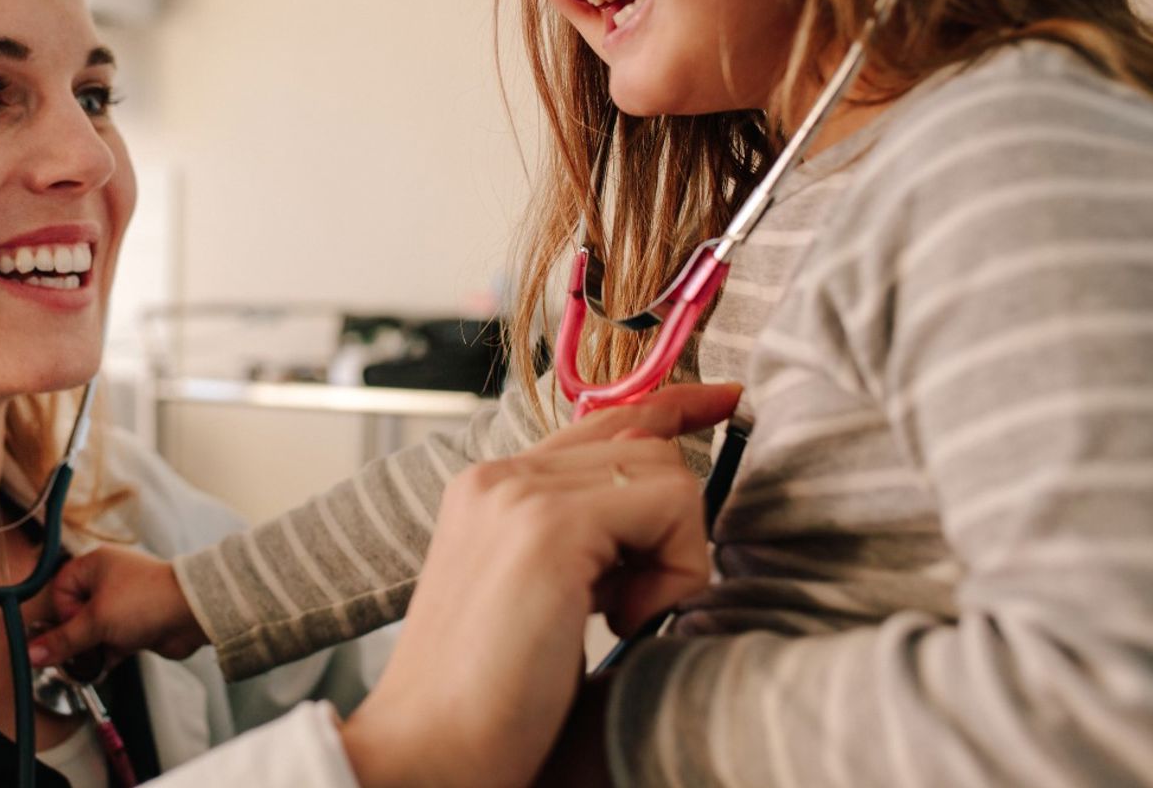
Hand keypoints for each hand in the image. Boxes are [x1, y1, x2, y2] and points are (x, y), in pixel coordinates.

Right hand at [29, 546, 207, 670]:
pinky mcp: (136, 624)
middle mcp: (108, 580)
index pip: (61, 588)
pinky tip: (104, 668)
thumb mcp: (96, 621)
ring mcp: (123, 604)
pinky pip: (111, 641)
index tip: (69, 631)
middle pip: (76, 613)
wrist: (193, 613)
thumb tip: (32, 653)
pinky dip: (106, 655)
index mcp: (95, 565)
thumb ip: (63, 641)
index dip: (62, 612)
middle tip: (74, 655)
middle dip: (74, 637)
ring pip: (94, 630)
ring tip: (90, 664)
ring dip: (90, 650)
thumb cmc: (147, 601)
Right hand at [337, 382, 737, 787]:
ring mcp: (518, 492)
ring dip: (673, 554)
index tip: (724, 400)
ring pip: (666, 472)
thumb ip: (586, 542)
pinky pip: (670, 505)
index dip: (672, 406)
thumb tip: (662, 510)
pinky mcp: (548, 525)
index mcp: (489, 488)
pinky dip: (674, 570)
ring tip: (619, 619)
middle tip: (632, 606)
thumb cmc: (487, 699)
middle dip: (672, 526)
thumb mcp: (543, 596)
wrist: (428, 752)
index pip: (601, 419)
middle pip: (647, 443)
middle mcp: (498, 474)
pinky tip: (621, 623)